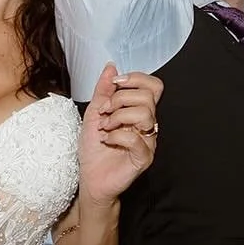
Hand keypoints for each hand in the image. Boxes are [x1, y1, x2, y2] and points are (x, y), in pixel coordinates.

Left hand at [77, 64, 161, 205]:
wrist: (90, 178)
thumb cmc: (94, 148)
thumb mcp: (94, 112)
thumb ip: (103, 89)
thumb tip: (111, 67)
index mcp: (139, 111)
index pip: (153, 86)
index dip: (136, 79)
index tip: (115, 84)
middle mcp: (148, 124)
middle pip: (148, 96)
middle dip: (120, 99)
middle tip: (105, 112)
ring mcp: (148, 141)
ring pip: (144, 114)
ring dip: (117, 117)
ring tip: (105, 127)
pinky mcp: (144, 158)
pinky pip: (136, 139)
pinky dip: (116, 136)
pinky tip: (107, 140)